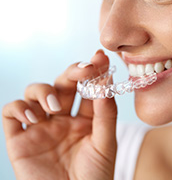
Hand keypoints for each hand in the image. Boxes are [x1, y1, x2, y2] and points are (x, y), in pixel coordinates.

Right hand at [2, 50, 117, 179]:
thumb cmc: (95, 177)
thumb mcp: (106, 143)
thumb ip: (106, 113)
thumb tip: (106, 82)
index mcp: (84, 119)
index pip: (87, 88)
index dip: (94, 71)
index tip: (100, 57)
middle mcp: (62, 119)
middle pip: (63, 84)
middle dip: (73, 72)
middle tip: (84, 70)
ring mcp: (40, 127)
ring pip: (35, 92)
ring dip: (45, 91)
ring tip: (56, 107)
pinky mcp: (20, 140)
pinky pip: (12, 113)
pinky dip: (19, 107)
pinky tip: (34, 116)